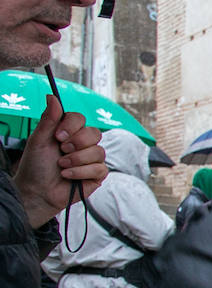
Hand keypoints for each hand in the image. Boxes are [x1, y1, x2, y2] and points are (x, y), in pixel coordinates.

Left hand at [12, 96, 106, 227]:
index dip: (71, 126)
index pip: (80, 119)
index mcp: (68, 133)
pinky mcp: (97, 175)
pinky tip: (68, 176)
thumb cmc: (35, 167)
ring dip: (77, 159)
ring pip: (98, 151)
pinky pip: (100, 168)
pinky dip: (81, 172)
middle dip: (77, 143)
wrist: (37, 191)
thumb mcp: (39, 140)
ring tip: (62, 166)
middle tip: (61, 151)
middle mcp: (82, 144)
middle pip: (94, 133)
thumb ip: (48, 119)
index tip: (57, 136)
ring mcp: (91, 159)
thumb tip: (51, 96)